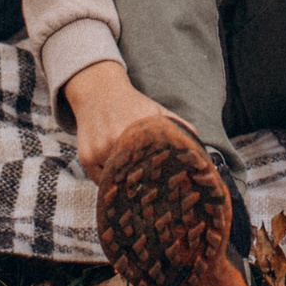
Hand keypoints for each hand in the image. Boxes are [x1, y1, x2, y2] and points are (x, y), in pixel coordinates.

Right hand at [62, 60, 170, 181]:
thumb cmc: (131, 104)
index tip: (163, 185)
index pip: (151, 163)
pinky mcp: (86, 157)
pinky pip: (99, 180)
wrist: (98, 92)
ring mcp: (99, 149)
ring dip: (124, 183)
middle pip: (132, 175)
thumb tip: (199, 145)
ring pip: (115, 179)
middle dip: (141, 184)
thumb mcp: (155, 110)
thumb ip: (177, 125)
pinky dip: (108, 181)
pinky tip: (115, 175)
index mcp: (137, 128)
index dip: (157, 177)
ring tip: (133, 185)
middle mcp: (116, 139)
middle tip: (150, 193)